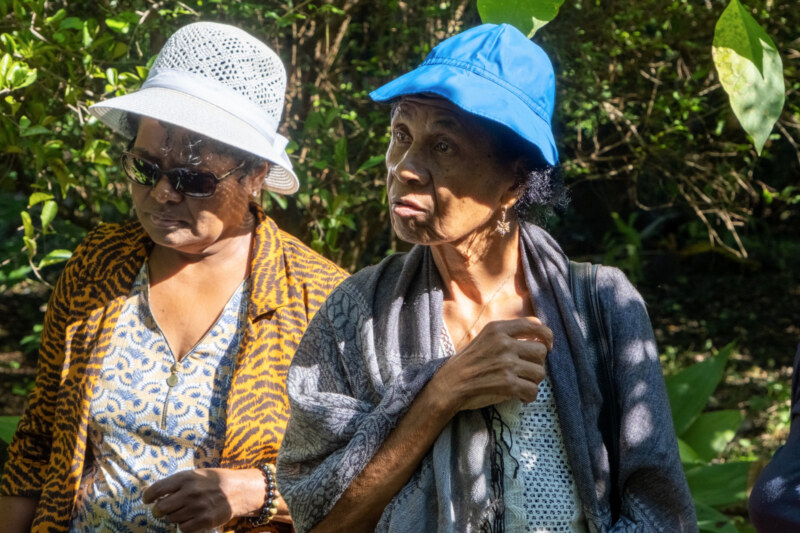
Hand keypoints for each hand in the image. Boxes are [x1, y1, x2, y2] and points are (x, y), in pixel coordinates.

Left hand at [143, 467, 274, 531]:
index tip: (147, 500)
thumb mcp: (195, 475)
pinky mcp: (204, 520)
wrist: (237, 490)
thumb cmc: (212, 481)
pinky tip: (192, 517)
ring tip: (186, 510)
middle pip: (161, 508)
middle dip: (160, 510)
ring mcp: (197, 507)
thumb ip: (175, 483)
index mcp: (186, 478)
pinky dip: (185, 525)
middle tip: (165, 508)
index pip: (158, 489)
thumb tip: (149, 492)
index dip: (148, 496)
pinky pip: (184, 528)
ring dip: (175, 516)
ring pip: (172, 519)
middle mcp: (190, 492)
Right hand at [432, 317, 552, 412]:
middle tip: (526, 370)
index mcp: (498, 329)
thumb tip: (538, 336)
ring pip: (540, 372)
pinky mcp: (508, 383)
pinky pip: (533, 390)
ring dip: (533, 381)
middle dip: (537, 363)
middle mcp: (504, 343)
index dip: (546, 336)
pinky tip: (520, 396)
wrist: (449, 384)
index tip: (547, 345)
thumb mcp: (484, 338)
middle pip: (541, 351)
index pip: (534, 325)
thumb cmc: (467, 363)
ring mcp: (507, 363)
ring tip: (521, 384)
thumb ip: (507, 335)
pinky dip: (528, 396)